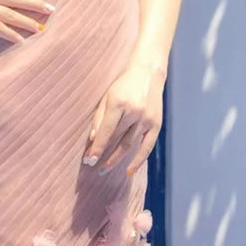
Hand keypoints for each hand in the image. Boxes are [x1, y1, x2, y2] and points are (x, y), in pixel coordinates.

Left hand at [82, 62, 164, 176]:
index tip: (89, 160)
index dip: (97, 148)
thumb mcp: (107, 96)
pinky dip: (138, 161)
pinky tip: (129, 171)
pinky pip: (147, 147)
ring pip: (130, 145)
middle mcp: (134, 113)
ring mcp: (147, 119)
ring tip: (105, 169)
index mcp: (119, 104)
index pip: (106, 132)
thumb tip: (92, 139)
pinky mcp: (156, 124)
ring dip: (117, 159)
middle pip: (117, 140)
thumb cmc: (123, 85)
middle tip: (94, 167)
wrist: (148, 73)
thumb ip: (99, 118)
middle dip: (104, 155)